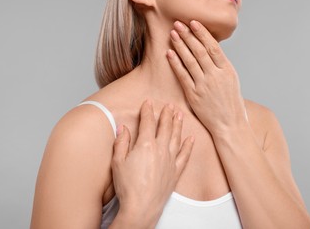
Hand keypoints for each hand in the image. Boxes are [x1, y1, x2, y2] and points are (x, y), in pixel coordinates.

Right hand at [111, 100, 193, 226]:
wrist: (141, 207)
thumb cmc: (128, 187)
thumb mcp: (118, 162)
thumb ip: (122, 142)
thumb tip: (123, 128)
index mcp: (145, 145)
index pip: (148, 122)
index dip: (148, 111)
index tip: (148, 103)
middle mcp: (160, 149)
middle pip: (165, 127)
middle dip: (167, 114)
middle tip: (170, 105)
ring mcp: (170, 160)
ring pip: (176, 137)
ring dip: (178, 124)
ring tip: (180, 114)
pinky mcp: (176, 172)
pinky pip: (185, 155)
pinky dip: (188, 146)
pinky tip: (191, 139)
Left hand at [167, 20, 247, 135]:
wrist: (230, 125)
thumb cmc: (232, 103)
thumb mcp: (232, 80)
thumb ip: (220, 66)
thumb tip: (210, 50)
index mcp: (227, 70)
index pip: (213, 47)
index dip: (202, 33)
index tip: (194, 22)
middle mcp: (215, 76)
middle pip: (199, 51)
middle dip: (188, 35)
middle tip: (178, 23)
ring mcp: (204, 85)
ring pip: (190, 60)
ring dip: (180, 45)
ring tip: (173, 34)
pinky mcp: (194, 95)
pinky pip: (183, 76)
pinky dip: (175, 63)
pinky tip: (169, 53)